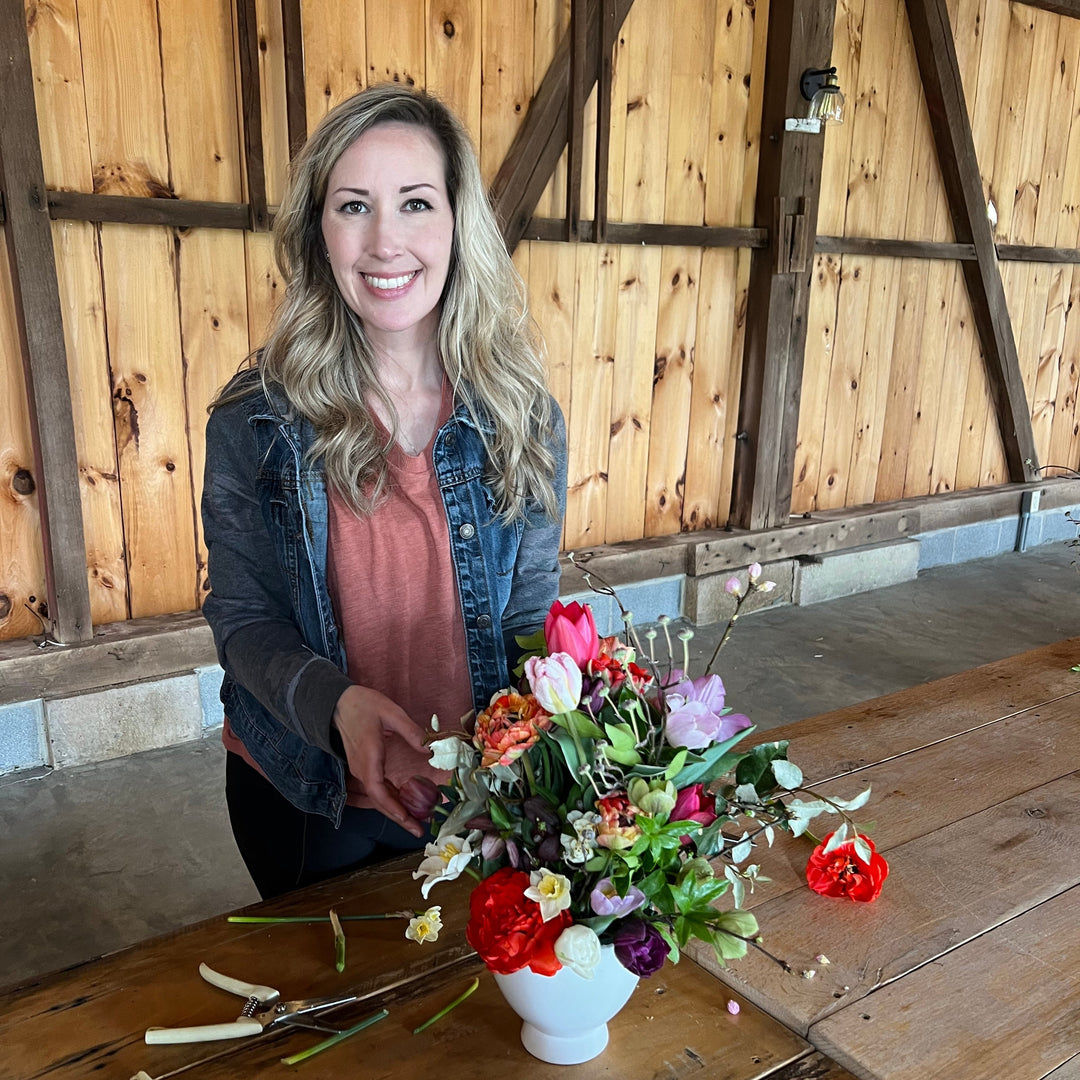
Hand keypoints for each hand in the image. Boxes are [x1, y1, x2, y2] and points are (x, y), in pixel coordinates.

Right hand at [332, 685, 427, 837]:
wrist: (338, 702)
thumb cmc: (364, 705)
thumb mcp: (391, 712)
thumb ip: (411, 731)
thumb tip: (431, 749)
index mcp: (368, 757)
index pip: (377, 791)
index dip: (393, 808)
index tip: (408, 820)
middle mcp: (362, 769)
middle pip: (379, 801)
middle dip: (399, 817)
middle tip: (420, 830)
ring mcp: (361, 769)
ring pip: (378, 797)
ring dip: (396, 810)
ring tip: (417, 821)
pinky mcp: (363, 767)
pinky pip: (377, 788)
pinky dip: (391, 798)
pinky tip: (406, 803)